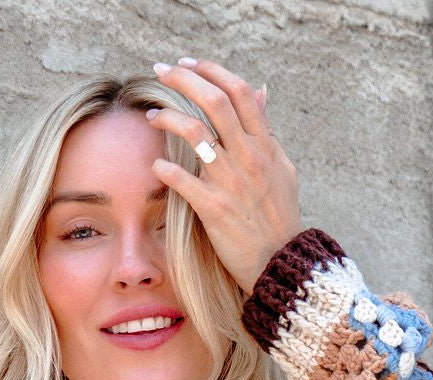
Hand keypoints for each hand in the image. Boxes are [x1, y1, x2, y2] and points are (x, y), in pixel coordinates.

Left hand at [147, 59, 303, 293]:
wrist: (280, 263)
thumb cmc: (279, 216)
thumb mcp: (282, 168)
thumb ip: (267, 130)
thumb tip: (261, 92)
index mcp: (264, 145)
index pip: (239, 92)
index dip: (211, 70)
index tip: (188, 62)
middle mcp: (248, 157)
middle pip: (214, 101)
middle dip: (183, 78)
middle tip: (160, 71)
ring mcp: (231, 182)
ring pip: (194, 132)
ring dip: (167, 117)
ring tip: (151, 116)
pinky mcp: (214, 209)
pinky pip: (181, 181)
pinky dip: (164, 169)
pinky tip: (155, 166)